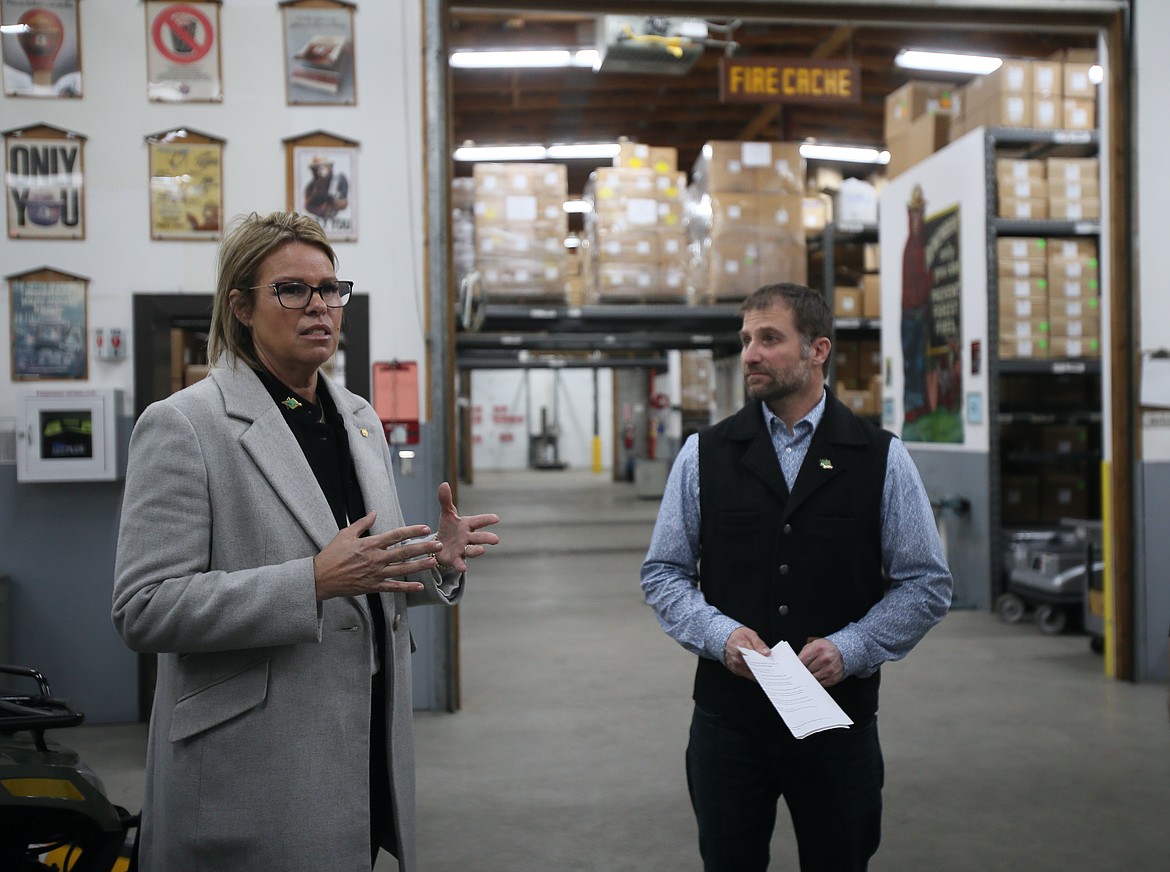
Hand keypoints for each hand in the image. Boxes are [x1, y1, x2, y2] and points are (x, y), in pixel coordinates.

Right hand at [312, 512, 441, 600]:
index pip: (396, 535)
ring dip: (420, 566)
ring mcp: (375, 573)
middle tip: (438, 545)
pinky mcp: (373, 586)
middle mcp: (375, 558)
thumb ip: (362, 523)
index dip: (412, 531)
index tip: (425, 528)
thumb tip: (374, 512)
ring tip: (434, 562)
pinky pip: (393, 587)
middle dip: (423, 548)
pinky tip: (419, 586)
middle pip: (404, 552)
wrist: (320, 578)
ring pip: (402, 570)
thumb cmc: (331, 555)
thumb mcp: (345, 534)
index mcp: (370, 544)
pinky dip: (406, 587)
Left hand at [433, 481, 499, 572]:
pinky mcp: (455, 559)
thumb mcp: (446, 514)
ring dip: (477, 550)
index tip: (496, 518)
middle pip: (479, 537)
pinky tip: (463, 568)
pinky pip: (459, 562)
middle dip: (487, 538)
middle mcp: (468, 537)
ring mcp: (463, 549)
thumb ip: (445, 500)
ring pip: (472, 550)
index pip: (479, 521)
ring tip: (481, 550)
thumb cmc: (448, 528)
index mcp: (467, 525)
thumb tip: (444, 484)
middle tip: (496, 539)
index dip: (487, 519)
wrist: (439, 546)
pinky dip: (461, 565)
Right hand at [724, 626, 769, 680]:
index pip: (755, 656)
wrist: (725, 639)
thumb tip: (767, 652)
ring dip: (760, 673)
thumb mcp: (750, 634)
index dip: (764, 661)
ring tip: (769, 672)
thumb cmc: (738, 636)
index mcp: (741, 646)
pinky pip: (747, 675)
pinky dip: (754, 675)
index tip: (773, 664)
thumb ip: (759, 643)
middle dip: (764, 669)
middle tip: (774, 670)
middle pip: (754, 667)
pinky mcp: (735, 670)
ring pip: (751, 673)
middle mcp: (737, 657)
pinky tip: (761, 673)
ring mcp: (735, 665)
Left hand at [799, 637, 844, 687]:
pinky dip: (817, 682)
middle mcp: (825, 658)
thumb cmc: (824, 648)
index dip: (797, 666)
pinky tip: (817, 677)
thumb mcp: (812, 646)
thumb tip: (794, 665)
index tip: (795, 669)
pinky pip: (821, 683)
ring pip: (814, 678)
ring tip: (809, 675)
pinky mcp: (834, 678)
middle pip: (808, 670)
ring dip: (810, 678)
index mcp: (818, 649)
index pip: (802, 661)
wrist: (841, 651)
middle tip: (801, 672)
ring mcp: (830, 669)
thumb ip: (803, 654)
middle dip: (803, 672)